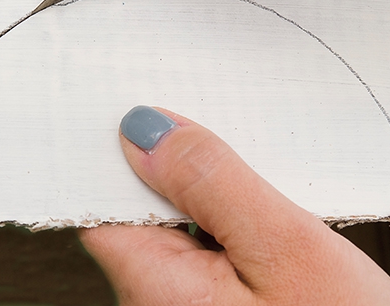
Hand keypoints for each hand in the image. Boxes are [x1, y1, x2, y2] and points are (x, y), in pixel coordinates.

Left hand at [78, 106, 389, 304]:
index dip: (119, 148)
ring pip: (173, 226)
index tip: (146, 104)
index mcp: (155, 290)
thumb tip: (146, 130)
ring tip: (251, 179)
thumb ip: (215, 184)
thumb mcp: (289, 247)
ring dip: (206, 194)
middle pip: (139, 208)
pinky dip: (222, 221)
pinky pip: (199, 249)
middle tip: (224, 137)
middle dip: (176, 168)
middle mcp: (154, 305)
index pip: (100, 198)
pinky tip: (255, 212)